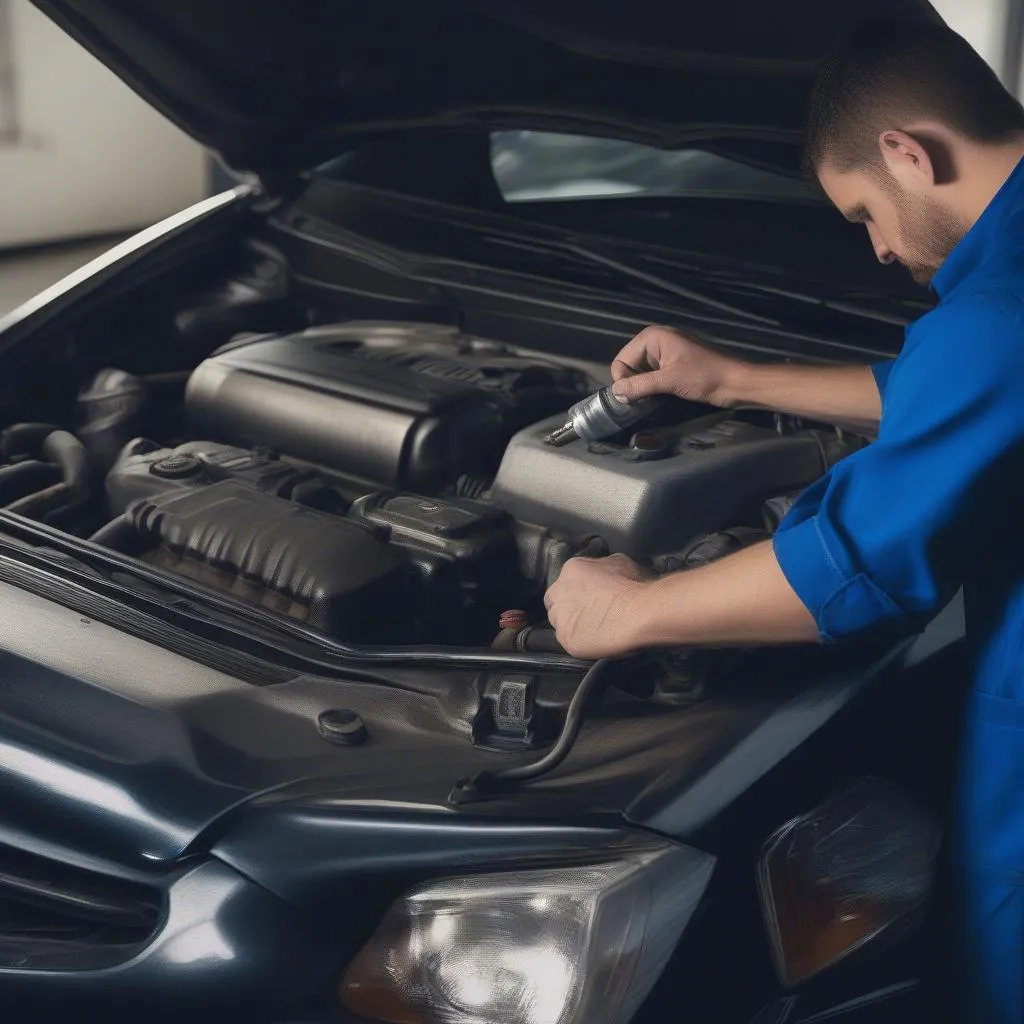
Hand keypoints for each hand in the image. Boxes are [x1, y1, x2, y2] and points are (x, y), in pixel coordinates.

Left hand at [544, 553, 652, 659]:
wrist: (638, 613)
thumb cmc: (633, 586)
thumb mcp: (620, 563)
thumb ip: (603, 566)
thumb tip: (603, 573)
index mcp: (571, 569)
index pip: (564, 581)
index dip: (576, 591)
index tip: (589, 598)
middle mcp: (559, 591)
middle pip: (554, 601)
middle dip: (567, 607)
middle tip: (587, 614)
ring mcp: (560, 617)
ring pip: (558, 622)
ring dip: (570, 624)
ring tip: (591, 628)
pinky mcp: (566, 639)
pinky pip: (568, 640)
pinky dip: (579, 641)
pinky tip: (594, 639)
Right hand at [610, 325, 745, 406]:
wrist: (736, 382)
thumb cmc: (705, 376)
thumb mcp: (669, 381)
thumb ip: (640, 386)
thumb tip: (615, 393)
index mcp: (653, 337)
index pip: (621, 360)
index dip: (624, 380)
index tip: (634, 397)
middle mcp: (656, 341)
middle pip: (629, 365)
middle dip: (633, 383)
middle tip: (644, 400)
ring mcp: (666, 352)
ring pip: (640, 372)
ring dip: (643, 387)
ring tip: (654, 398)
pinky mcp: (674, 364)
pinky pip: (652, 375)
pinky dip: (652, 386)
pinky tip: (662, 395)